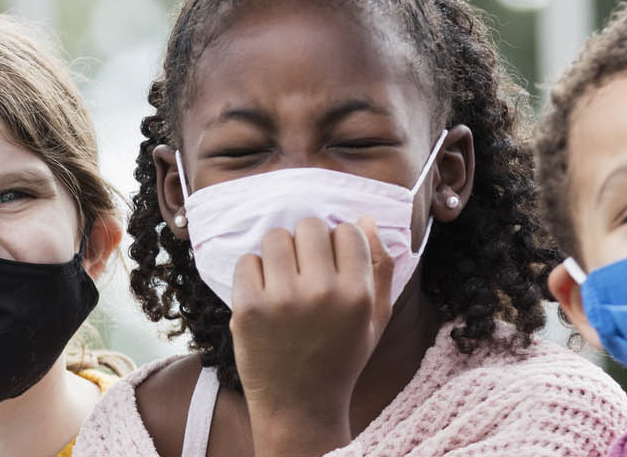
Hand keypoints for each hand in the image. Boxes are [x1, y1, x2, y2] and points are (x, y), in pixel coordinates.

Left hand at [229, 216, 393, 453]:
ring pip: (275, 238)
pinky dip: (253, 274)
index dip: (338, 243)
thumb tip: (365, 220)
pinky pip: (247, 261)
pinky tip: (264, 296)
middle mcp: (321, 293)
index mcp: (357, 294)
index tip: (332, 264)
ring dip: (279, 254)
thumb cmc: (340, 358)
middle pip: (309, 226)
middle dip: (307, 243)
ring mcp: (281, 299)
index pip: (347, 231)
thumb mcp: (375, 318)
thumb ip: (380, 268)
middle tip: (305, 270)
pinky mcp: (247, 307)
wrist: (299, 405)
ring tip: (284, 281)